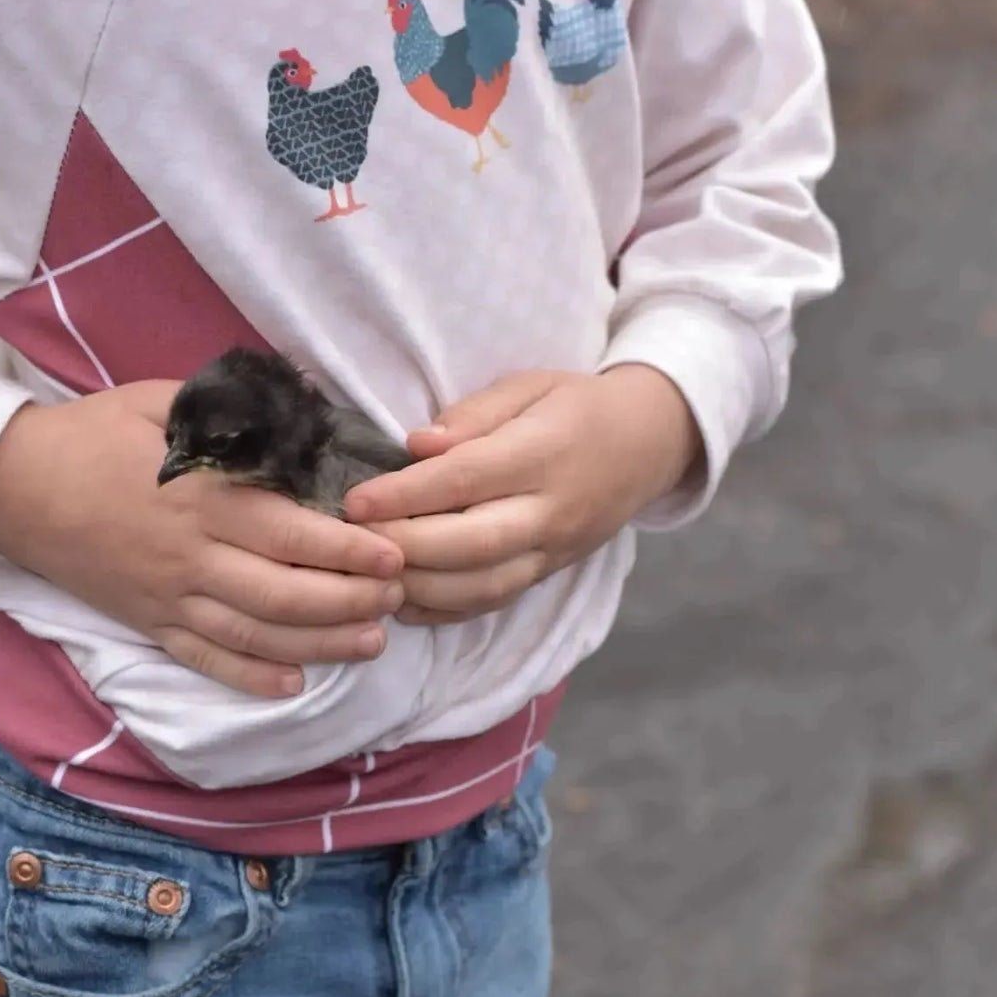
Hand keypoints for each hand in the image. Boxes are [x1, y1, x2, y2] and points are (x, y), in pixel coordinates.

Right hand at [0, 381, 404, 698]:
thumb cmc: (93, 434)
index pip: (290, 534)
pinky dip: (251, 678)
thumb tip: (296, 404)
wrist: (12, 485)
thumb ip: (229, 408)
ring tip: (371, 642)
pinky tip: (294, 684)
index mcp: (200, 498)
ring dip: (320, 644)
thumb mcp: (163, 400)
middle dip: (350, 602)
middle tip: (398, 598)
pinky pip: (205, 660)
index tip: (393, 554)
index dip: (347, 550)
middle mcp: (190, 556)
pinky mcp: (146, 623)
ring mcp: (167, 597)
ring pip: (255, 636)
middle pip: (284, 596)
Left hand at [344, 365, 701, 624]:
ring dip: (417, 588)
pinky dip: (442, 611)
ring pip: (479, 588)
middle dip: (403, 548)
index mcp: (542, 455)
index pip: (465, 481)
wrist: (647, 444)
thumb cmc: (575, 405)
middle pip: (470, 546)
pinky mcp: (547, 576)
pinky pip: (491, 603)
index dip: (406, 495)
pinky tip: (401, 599)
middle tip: (348, 542)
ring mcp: (551, 552)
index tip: (355, 501)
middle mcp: (549, 513)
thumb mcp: (528, 386)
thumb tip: (417, 445)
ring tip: (365, 573)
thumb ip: (473, 415)